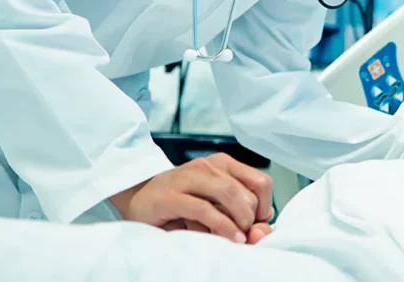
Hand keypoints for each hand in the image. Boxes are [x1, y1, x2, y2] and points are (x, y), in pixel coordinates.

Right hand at [109, 153, 273, 243]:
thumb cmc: (181, 204)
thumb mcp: (214, 205)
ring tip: (239, 238)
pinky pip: (205, 209)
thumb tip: (263, 226)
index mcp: (223, 164)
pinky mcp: (172, 195)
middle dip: (252, 218)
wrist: (138, 198)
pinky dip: (223, 226)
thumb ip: (240, 213)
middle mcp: (209, 165)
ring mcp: (189, 177)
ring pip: (230, 195)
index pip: (262, 182)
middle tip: (244, 235)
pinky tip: (230, 238)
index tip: (254, 224)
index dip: (265, 206)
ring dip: (240, 221)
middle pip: (249, 191)